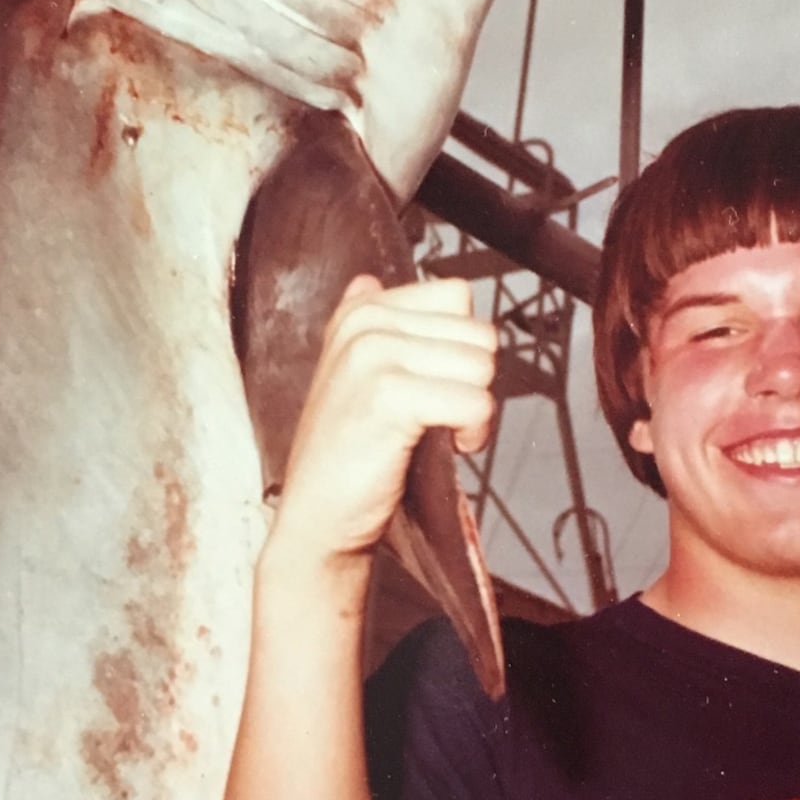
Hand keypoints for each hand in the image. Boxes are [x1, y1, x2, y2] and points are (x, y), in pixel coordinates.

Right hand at [266, 275, 497, 575]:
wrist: (318, 518)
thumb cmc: (346, 455)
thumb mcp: (349, 376)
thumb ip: (369, 326)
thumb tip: (368, 281)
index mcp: (359, 311)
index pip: (456, 297)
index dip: (462, 347)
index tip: (435, 385)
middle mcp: (364, 324)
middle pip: (478, 333)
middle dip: (472, 380)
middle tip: (439, 418)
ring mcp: (373, 356)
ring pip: (482, 365)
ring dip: (475, 408)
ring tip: (439, 433)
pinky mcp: (389, 396)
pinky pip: (475, 401)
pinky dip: (474, 433)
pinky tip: (447, 450)